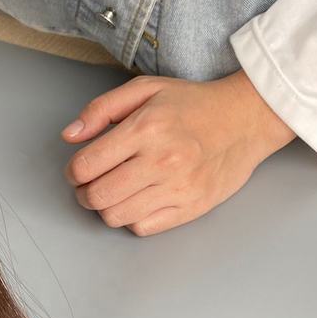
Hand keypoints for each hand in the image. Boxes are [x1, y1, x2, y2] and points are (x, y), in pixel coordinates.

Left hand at [62, 70, 295, 234]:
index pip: (86, 166)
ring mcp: (177, 188)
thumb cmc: (193, 105)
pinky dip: (132, 219)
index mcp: (145, 128)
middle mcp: (161, 160)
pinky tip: (138, 201)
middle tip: (89, 186)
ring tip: (114, 193)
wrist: (246, 119)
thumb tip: (70, 136)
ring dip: (106, 208)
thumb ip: (102, 109)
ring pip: (115, 217)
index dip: (73, 171)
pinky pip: (142, 227)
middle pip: (97, 197)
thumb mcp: (146, 90)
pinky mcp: (190, 207)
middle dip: (84, 194)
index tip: (78, 170)